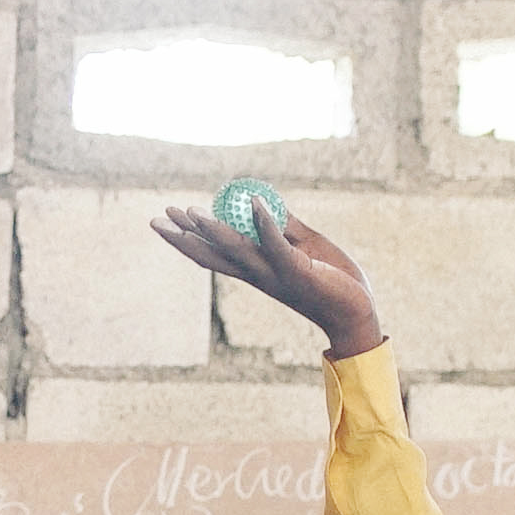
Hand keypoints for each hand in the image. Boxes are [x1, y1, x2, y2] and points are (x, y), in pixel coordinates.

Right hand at [151, 205, 384, 357]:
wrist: (357, 313)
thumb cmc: (334, 282)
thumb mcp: (305, 245)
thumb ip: (284, 226)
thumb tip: (264, 203)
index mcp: (256, 270)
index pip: (214, 254)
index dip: (188, 238)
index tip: (168, 220)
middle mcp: (258, 274)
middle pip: (212, 255)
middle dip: (183, 238)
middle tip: (157, 218)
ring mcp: (275, 274)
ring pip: (236, 250)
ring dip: (213, 230)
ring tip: (191, 211)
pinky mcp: (298, 270)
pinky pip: (277, 243)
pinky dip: (264, 222)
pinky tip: (253, 201)